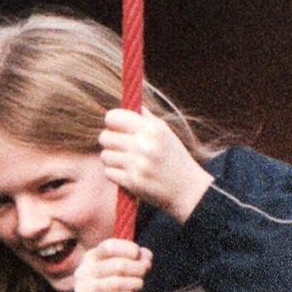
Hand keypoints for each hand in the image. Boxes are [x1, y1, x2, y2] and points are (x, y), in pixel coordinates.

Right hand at [60, 238, 151, 291]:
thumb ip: (136, 260)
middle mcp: (84, 271)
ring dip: (135, 284)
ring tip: (139, 287)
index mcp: (91, 257)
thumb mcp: (120, 271)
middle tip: (144, 275)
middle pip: (118, 265)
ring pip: (117, 283)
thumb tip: (146, 256)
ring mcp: (83, 289)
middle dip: (138, 269)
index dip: (128, 249)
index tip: (138, 256)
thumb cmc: (109, 289)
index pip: (109, 246)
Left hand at [98, 108, 212, 222]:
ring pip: (105, 155)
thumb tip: (128, 103)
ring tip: (125, 161)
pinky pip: (108, 172)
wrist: (186, 188)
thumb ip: (145, 118)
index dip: (111, 121)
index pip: (113, 117)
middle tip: (119, 146)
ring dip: (111, 158)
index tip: (116, 126)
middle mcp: (144, 145)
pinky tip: (126, 173)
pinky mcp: (132, 182)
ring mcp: (137, 165)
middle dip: (109, 141)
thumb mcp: (164, 132)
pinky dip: (114, 173)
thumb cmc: (173, 157)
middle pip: (104, 137)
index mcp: (152, 129)